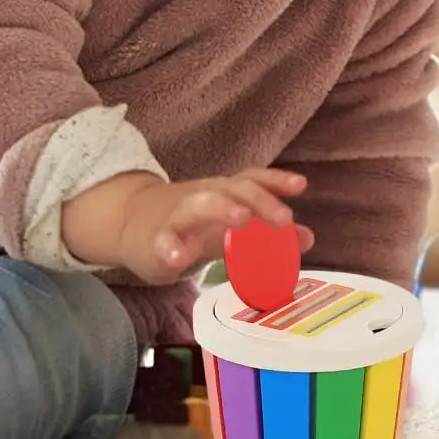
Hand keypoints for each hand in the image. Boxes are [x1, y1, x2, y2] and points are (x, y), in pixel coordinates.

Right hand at [117, 168, 312, 284]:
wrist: (130, 223)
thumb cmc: (191, 225)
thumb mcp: (229, 226)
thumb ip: (267, 232)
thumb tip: (308, 237)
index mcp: (223, 192)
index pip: (252, 180)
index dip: (276, 181)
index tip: (300, 186)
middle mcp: (203, 197)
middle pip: (233, 190)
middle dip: (260, 201)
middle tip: (284, 219)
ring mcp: (178, 217)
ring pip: (199, 205)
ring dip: (222, 209)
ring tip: (243, 220)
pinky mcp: (155, 240)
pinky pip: (162, 241)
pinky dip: (170, 248)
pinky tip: (178, 258)